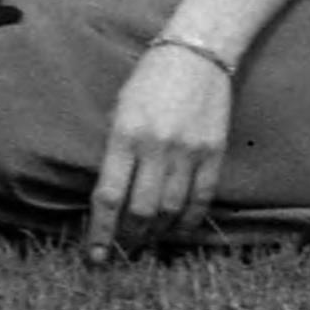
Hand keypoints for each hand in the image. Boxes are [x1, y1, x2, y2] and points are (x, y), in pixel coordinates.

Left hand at [85, 37, 236, 258]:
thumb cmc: (148, 81)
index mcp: (124, 135)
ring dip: (156, 233)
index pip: (108, 195)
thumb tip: (110, 194)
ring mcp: (189, 152)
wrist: (197, 55)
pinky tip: (177, 231)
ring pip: (171, 209)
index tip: (95, 255)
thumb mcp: (119, 110)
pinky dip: (188, 219)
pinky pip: (201, 197)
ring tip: (144, 244)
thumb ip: (114, 151)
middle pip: (141, 209)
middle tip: (119, 253)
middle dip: (128, 238)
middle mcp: (157, 147)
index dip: (100, 230)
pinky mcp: (215, 152)